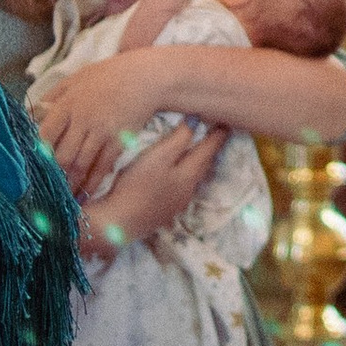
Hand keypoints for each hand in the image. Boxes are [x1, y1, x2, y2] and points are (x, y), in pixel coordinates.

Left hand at [32, 56, 158, 198]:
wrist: (146, 77)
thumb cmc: (109, 75)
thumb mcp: (77, 77)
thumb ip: (53, 95)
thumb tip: (30, 114)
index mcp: (67, 104)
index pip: (45, 135)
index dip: (36, 154)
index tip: (31, 167)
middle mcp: (82, 121)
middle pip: (61, 155)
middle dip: (52, 176)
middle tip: (44, 190)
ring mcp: (101, 132)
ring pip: (80, 165)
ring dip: (70, 184)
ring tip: (62, 199)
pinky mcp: (119, 141)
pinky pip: (102, 166)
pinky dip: (92, 182)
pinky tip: (86, 193)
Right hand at [84, 124, 223, 255]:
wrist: (119, 224)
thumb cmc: (138, 185)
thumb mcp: (158, 156)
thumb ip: (179, 138)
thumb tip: (198, 122)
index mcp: (190, 174)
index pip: (209, 150)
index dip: (218, 135)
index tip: (227, 123)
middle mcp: (188, 190)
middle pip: (204, 166)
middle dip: (211, 150)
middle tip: (216, 137)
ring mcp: (177, 204)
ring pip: (194, 180)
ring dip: (199, 165)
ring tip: (200, 154)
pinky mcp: (164, 213)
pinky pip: (182, 191)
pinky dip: (185, 179)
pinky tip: (178, 179)